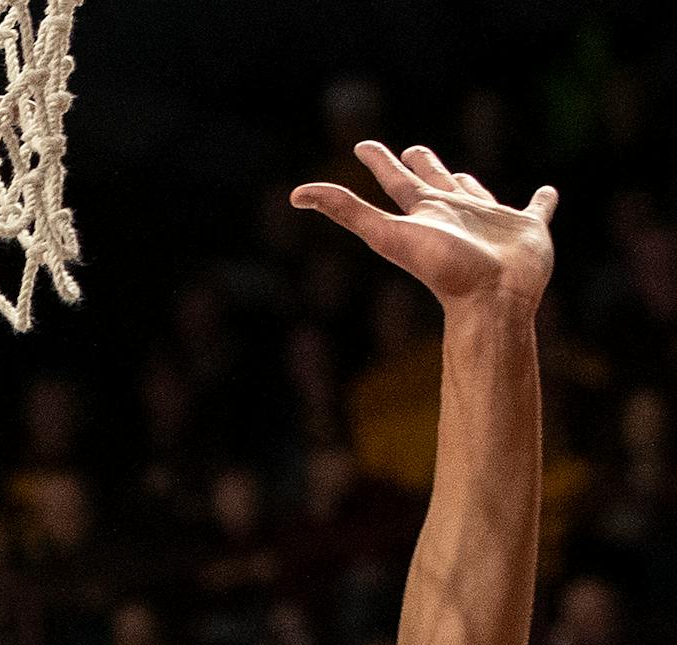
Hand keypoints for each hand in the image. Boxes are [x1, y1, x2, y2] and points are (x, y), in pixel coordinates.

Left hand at [292, 142, 555, 312]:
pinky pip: (537, 209)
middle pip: (432, 181)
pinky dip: (543, 201)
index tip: (361, 147)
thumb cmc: (442, 269)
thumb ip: (344, 211)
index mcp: (424, 213)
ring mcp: (491, 222)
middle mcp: (454, 214)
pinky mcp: (529, 230)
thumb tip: (294, 194)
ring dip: (468, 183)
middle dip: (421, 164)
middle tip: (409, 150)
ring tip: (461, 175)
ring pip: (477, 193)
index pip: (394, 180)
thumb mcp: (385, 235)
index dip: (377, 161)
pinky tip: (547, 193)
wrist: (491, 300)